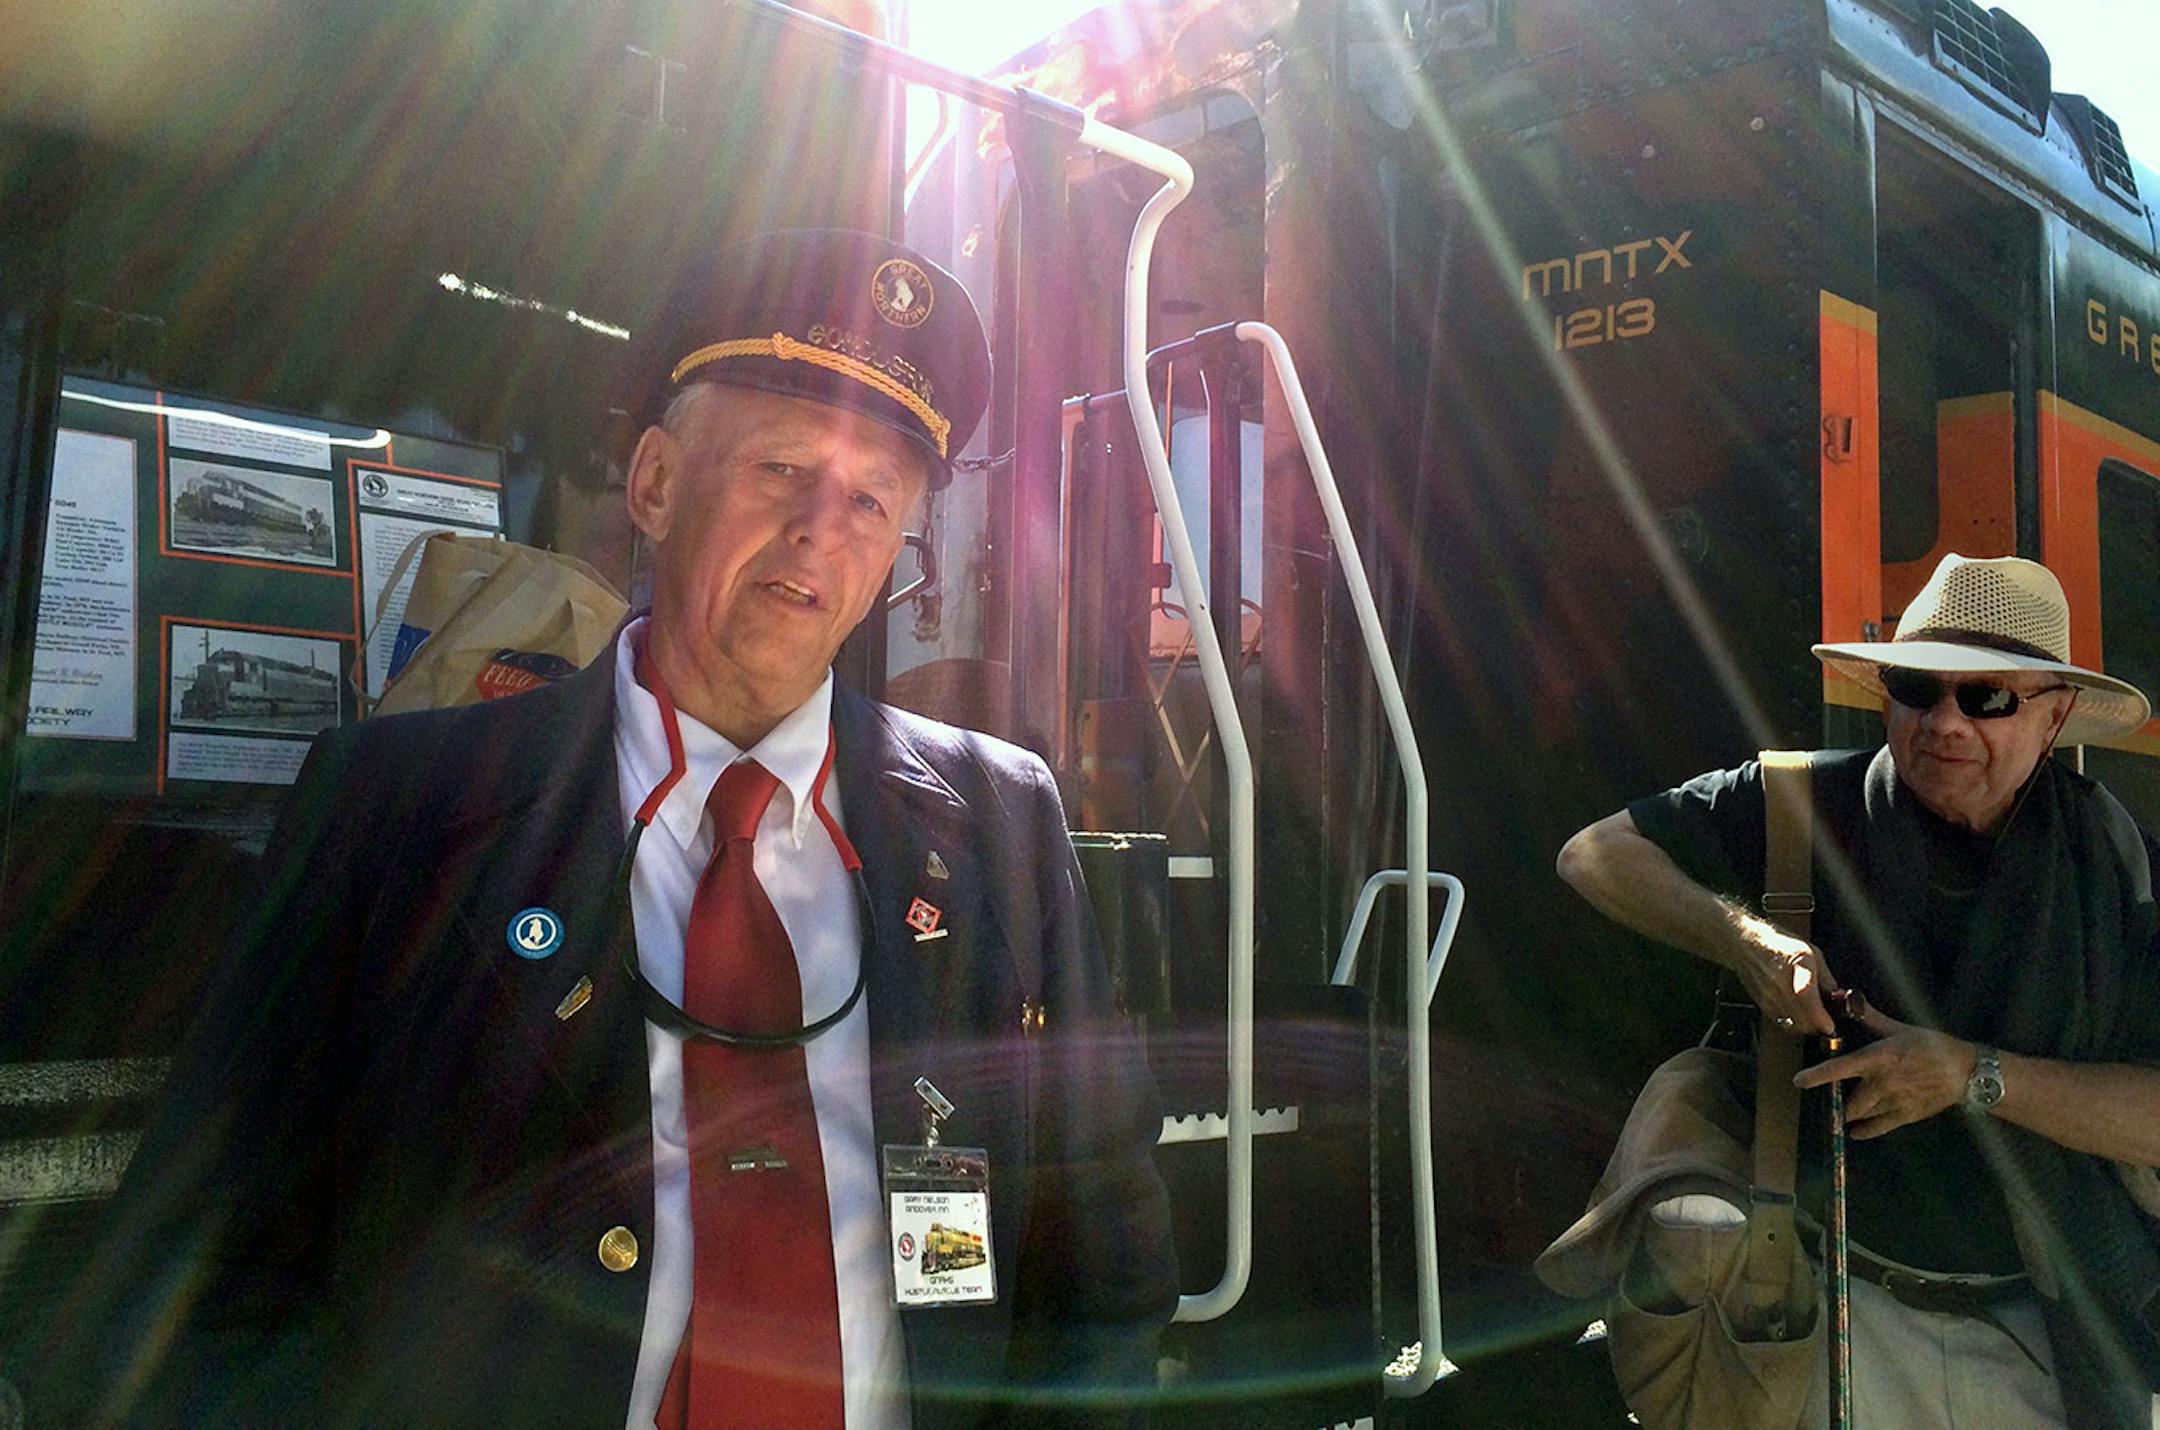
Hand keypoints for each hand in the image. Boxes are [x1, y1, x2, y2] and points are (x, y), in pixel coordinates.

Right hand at [1729, 918, 1839, 1035]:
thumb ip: (1826, 977)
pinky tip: (1798, 1016)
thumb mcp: (1812, 952)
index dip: (1819, 1013)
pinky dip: (1792, 1024)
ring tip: (1813, 1019)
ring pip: (1792, 1024)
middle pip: (1802, 1017)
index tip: (1829, 1025)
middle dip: (1818, 1025)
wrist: (1746, 944)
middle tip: (1827, 1021)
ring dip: (1806, 1026)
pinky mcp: (1761, 1003)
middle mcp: (1781, 981)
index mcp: (1798, 962)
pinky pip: (1781, 1022)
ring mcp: (1769, 994)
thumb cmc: (1780, 945)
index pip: (1806, 993)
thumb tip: (1838, 998)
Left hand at [1791, 1005, 1973, 1138]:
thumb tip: (1847, 998)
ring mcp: (1894, 1102)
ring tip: (1841, 1109)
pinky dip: (1863, 1131)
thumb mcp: (1899, 1028)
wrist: (1965, 1071)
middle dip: (1835, 1101)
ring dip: (1848, 1114)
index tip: (1798, 1081)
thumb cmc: (1931, 1045)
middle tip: (1828, 1096)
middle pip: (1848, 1101)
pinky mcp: (1906, 1116)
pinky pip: (1878, 1129)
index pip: (1841, 1068)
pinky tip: (1855, 1130)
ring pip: (1860, 1115)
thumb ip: (1870, 1017)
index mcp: (1878, 1058)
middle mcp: (1882, 1083)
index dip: (1817, 1075)